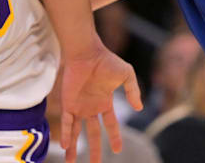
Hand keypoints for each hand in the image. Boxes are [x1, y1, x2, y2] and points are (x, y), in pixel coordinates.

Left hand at [59, 45, 142, 162]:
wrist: (87, 52)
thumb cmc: (106, 61)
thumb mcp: (127, 75)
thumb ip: (133, 91)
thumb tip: (139, 108)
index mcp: (105, 102)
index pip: (111, 124)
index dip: (115, 137)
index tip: (118, 150)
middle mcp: (91, 107)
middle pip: (93, 133)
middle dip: (94, 149)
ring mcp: (79, 106)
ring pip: (76, 132)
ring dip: (73, 147)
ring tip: (71, 162)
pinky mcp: (68, 103)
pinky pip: (67, 122)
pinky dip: (66, 134)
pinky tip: (65, 146)